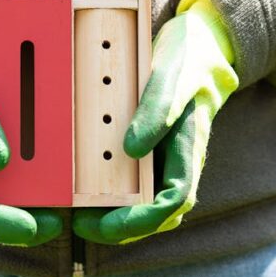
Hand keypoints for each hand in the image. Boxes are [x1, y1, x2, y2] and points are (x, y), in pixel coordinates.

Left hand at [73, 0, 238, 244]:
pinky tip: (80, 189)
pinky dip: (109, 195)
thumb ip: (158, 110)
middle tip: (79, 225)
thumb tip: (131, 149)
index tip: (105, 224)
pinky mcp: (151, 152)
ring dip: (113, 218)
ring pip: (145, 206)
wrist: (200, 48)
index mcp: (189, 150)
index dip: (139, 221)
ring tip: (75, 215)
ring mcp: (165, 159)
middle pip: (156, 216)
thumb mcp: (174, 76)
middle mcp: (178, 162)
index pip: (172, 202)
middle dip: (119, 228)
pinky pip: (133, 185)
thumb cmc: (189, 61)